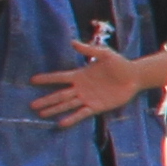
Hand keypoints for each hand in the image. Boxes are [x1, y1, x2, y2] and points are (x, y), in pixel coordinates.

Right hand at [30, 48, 150, 121]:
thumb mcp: (105, 54)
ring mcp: (87, 98)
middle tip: (32, 105)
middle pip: (59, 95)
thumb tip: (73, 42)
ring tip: (41, 114)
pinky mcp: (96, 107)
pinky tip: (61, 123)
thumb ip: (89, 49)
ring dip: (54, 110)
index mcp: (80, 75)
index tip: (32, 80)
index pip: (59, 77)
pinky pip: (81, 114)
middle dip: (46, 100)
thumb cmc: (119, 64)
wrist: (135, 77)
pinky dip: (72, 118)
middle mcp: (80, 88)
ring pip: (67, 105)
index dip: (46, 79)